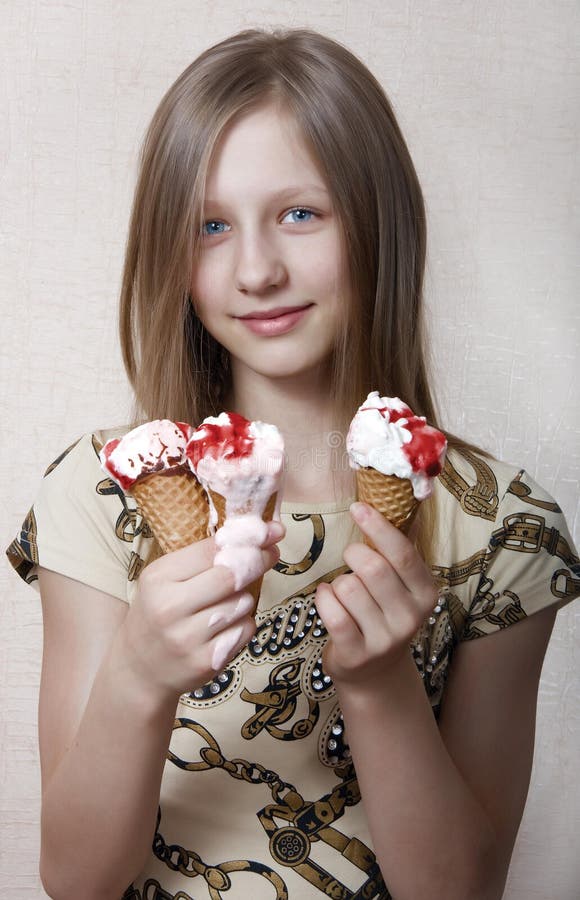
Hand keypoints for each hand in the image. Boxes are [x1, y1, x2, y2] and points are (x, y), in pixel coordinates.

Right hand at [118, 521, 284, 699]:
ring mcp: (188, 638)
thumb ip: (200, 560)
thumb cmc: (157, 615)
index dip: (246, 538)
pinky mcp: (206, 662)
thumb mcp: (164, 580)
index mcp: (158, 579)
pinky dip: (243, 624)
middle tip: (270, 554)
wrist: (138, 670)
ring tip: (224, 606)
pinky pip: (245, 630)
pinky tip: (224, 629)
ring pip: (243, 604)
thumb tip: (252, 536)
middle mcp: (170, 608)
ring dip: (244, 600)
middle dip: (257, 561)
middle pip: (231, 576)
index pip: (211, 550)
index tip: (271, 531)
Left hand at [315, 502, 436, 688]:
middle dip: (353, 554)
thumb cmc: (383, 613)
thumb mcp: (401, 586)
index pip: (403, 553)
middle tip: (350, 558)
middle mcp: (410, 617)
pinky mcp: (357, 653)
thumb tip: (389, 501)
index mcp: (425, 592)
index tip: (358, 507)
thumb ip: (396, 552)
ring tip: (343, 591)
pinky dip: (323, 599)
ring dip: (336, 582)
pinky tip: (328, 599)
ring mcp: (385, 639)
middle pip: (373, 568)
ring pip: (348, 588)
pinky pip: (332, 612)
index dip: (378, 527)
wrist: (375, 672)